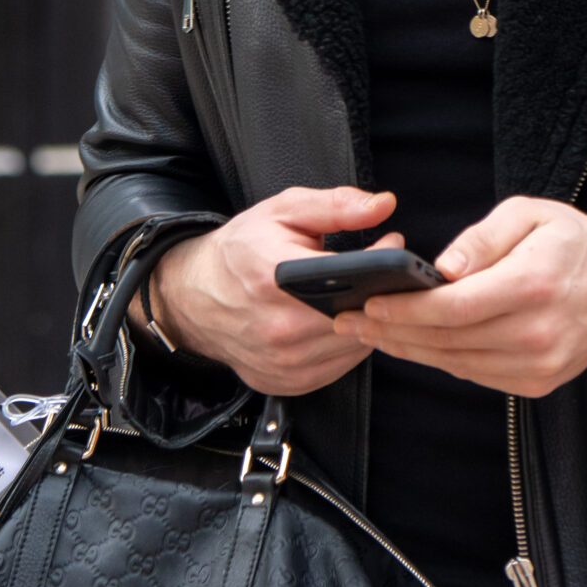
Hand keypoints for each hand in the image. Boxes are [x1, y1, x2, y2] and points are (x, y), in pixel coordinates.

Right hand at [141, 187, 402, 396]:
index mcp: (277, 279)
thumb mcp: (283, 212)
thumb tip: (382, 205)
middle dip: (379, 294)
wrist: (194, 295)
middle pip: (360, 317)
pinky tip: (339, 322)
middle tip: (378, 273)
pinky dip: (347, 346)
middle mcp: (280, 328)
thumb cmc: (240, 251)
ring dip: (367, 323)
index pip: (352, 277)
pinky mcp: (286, 382)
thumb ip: (336, 206)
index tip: (391, 246)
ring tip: (359, 295)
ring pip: (356, 346)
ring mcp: (283, 361)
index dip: (381, 263)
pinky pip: (340, 367)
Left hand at [336, 198, 586, 393]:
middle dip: (391, 332)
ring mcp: (538, 365)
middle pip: (445, 342)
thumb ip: (481, 238)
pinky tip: (416, 343)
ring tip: (372, 333)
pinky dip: (442, 359)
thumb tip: (440, 269)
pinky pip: (474, 374)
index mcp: (532, 285)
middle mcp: (536, 333)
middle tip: (350, 322)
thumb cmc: (571, 242)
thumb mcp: (529, 214)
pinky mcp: (537, 382)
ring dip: (409, 350)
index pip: (451, 308)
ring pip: (454, 364)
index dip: (402, 311)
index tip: (367, 304)